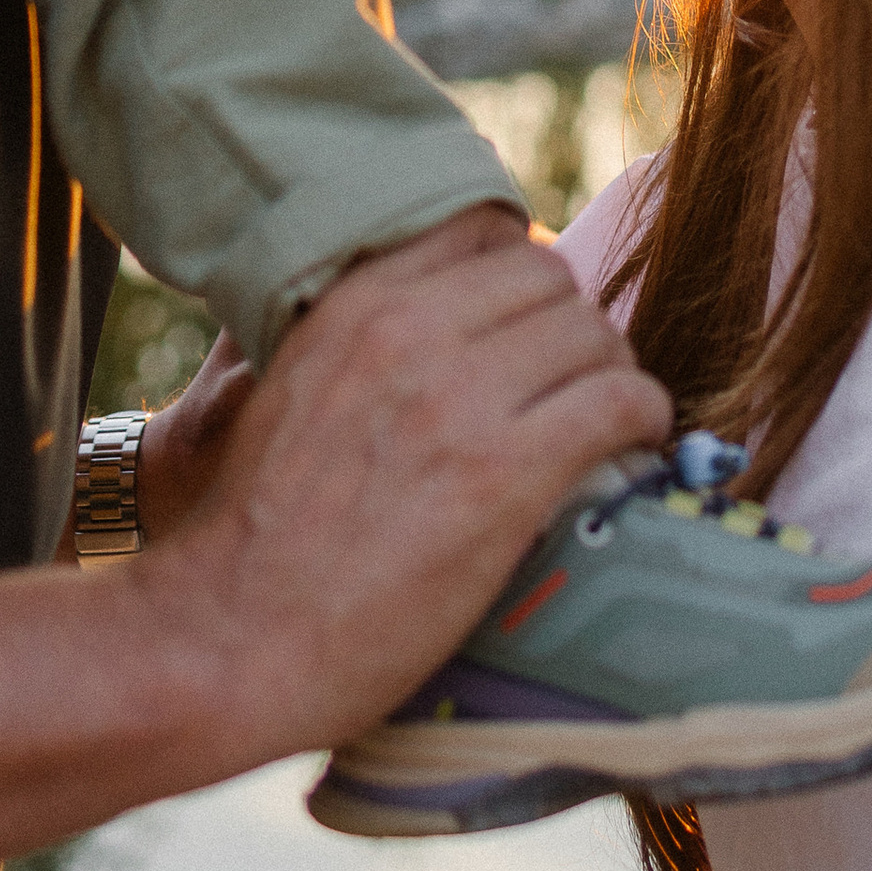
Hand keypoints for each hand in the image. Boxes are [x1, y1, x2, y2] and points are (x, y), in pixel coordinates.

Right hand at [147, 217, 670, 761]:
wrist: (231, 637)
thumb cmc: (259, 534)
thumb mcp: (295, 388)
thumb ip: (366, 343)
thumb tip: (453, 330)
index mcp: (356, 305)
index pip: (483, 233)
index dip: (519, 281)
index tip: (528, 330)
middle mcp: (410, 332)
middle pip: (547, 278)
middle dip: (570, 327)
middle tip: (573, 384)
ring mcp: (458, 399)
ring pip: (592, 333)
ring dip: (609, 372)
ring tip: (606, 420)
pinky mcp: (504, 474)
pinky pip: (617, 401)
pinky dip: (640, 417)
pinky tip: (632, 446)